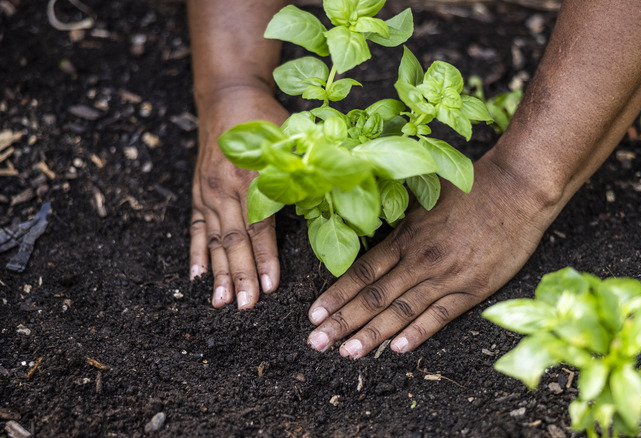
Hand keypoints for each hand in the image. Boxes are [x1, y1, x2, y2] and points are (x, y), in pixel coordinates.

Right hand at [189, 85, 288, 308]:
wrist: (227, 96)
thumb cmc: (267, 119)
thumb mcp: (292, 138)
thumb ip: (306, 171)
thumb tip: (331, 202)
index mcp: (253, 176)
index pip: (260, 226)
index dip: (265, 257)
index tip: (271, 286)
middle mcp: (225, 186)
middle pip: (234, 239)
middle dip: (240, 275)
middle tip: (245, 306)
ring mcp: (208, 191)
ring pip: (214, 239)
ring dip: (218, 272)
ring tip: (221, 302)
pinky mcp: (198, 192)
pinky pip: (196, 228)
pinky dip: (195, 253)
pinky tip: (195, 278)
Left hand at [305, 147, 565, 358]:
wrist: (517, 190)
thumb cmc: (471, 188)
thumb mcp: (425, 197)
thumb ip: (399, 219)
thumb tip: (370, 226)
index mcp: (406, 236)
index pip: (361, 272)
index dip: (336, 295)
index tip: (313, 315)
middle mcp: (420, 259)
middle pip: (373, 296)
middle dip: (342, 322)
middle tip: (317, 343)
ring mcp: (446, 276)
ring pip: (401, 311)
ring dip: (372, 334)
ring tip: (347, 353)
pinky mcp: (472, 289)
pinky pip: (440, 316)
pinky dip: (418, 333)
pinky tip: (397, 349)